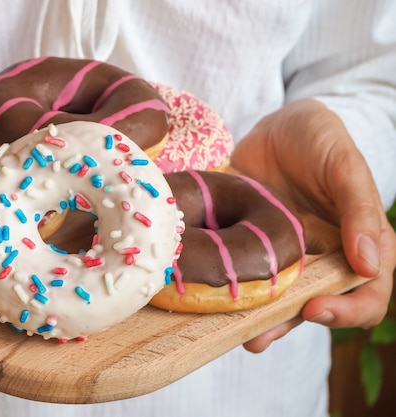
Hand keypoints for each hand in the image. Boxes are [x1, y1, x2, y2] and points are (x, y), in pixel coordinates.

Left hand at [230, 99, 395, 352]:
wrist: (275, 126)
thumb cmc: (319, 138)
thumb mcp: (343, 165)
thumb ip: (359, 209)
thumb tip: (367, 265)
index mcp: (359, 244)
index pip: (368, 292)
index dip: (348, 311)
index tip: (315, 309)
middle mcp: (323, 258)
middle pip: (316, 305)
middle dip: (289, 326)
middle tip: (259, 336)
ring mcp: (285, 255)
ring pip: (277, 299)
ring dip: (257, 320)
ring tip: (234, 332)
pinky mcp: (253, 248)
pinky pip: (245, 276)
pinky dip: (232, 292)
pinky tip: (211, 301)